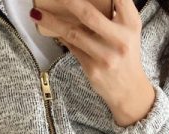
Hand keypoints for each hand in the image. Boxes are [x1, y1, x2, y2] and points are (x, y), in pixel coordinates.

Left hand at [31, 0, 155, 125]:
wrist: (129, 90)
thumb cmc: (126, 53)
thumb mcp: (129, 28)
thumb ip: (117, 10)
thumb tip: (83, 0)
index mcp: (131, 23)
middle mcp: (120, 40)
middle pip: (88, 14)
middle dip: (67, 2)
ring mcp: (105, 56)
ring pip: (73, 33)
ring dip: (52, 21)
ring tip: (37, 13)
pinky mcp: (93, 69)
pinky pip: (72, 47)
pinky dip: (60, 36)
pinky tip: (49, 29)